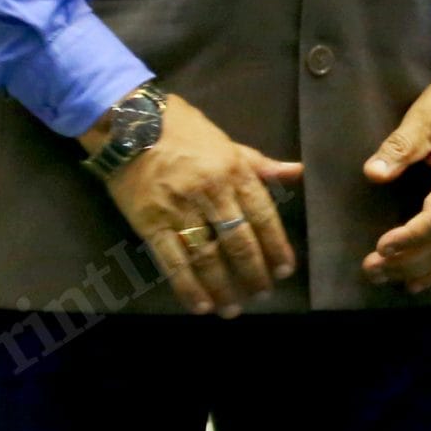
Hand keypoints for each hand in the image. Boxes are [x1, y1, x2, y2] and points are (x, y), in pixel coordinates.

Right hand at [85, 89, 301, 317]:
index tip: (285, 270)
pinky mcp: (149, 222)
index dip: (276, 245)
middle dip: (253, 271)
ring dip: (222, 286)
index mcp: (234, 171)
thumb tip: (300, 172)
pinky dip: (187, 286)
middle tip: (262, 294)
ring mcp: (179, 209)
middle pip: (238, 240)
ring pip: (206, 256)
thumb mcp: (229, 142)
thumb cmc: (184, 131)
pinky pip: (172, 261)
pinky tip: (199, 305)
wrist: (130, 122)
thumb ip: (261, 165)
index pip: (263, 215)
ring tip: (232, 308)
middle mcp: (211, 192)